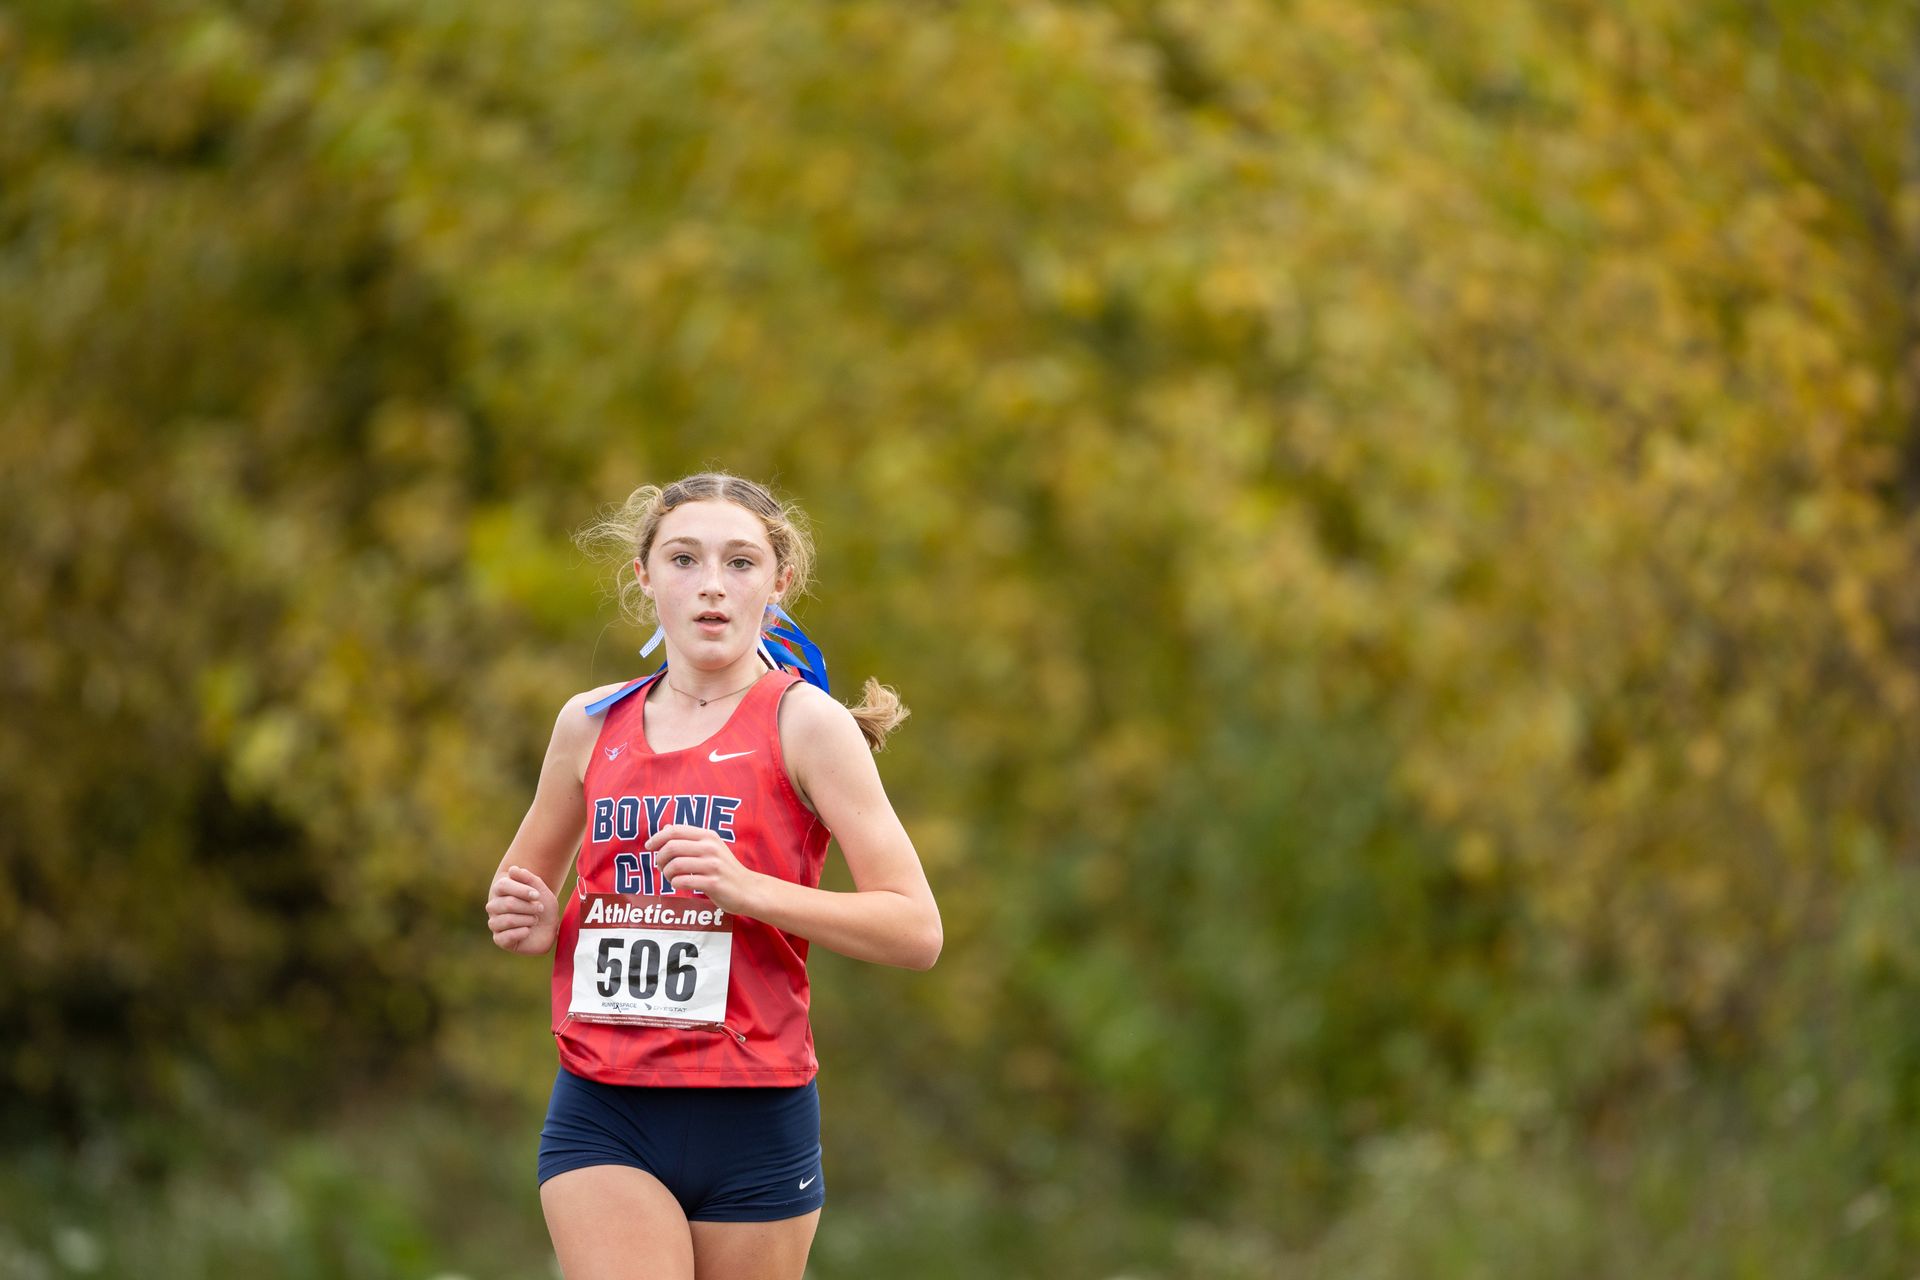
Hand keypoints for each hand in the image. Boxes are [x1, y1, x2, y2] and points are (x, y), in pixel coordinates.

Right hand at [487, 865, 558, 953]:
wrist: (549, 927)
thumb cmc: (542, 906)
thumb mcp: (539, 889)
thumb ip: (528, 877)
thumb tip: (512, 869)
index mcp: (500, 891)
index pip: (502, 886)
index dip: (521, 890)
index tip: (537, 894)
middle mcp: (494, 906)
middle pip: (508, 904)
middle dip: (529, 907)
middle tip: (539, 908)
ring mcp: (495, 923)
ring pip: (508, 920)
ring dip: (527, 920)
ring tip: (534, 920)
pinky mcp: (499, 939)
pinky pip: (505, 936)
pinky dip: (522, 933)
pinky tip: (528, 930)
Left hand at [647, 825, 762, 915]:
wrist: (748, 889)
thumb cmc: (725, 869)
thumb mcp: (711, 848)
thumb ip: (690, 838)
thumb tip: (666, 828)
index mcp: (708, 836)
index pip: (675, 830)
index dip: (657, 838)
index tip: (649, 847)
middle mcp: (710, 848)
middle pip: (671, 847)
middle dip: (660, 858)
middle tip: (661, 866)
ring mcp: (713, 865)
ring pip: (675, 865)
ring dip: (666, 873)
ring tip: (671, 877)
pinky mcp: (713, 883)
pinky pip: (682, 881)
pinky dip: (675, 884)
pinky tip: (679, 884)